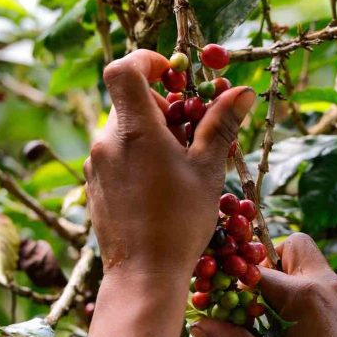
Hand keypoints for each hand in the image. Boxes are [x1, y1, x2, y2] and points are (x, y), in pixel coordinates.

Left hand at [79, 50, 255, 336]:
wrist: (142, 275)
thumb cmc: (180, 222)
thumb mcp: (208, 171)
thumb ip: (221, 126)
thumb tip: (242, 91)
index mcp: (134, 130)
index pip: (123, 69)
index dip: (146, 61)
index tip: (172, 74)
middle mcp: (106, 141)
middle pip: (129, 102)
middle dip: (162, 108)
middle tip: (191, 134)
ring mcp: (96, 164)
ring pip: (123, 131)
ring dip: (151, 135)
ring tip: (180, 165)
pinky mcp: (94, 185)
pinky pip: (115, 156)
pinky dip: (138, 157)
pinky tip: (160, 187)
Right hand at [190, 233, 336, 336]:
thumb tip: (198, 326)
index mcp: (304, 292)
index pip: (256, 271)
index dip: (233, 282)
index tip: (221, 298)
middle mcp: (327, 283)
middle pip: (294, 245)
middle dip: (270, 262)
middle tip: (257, 296)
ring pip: (311, 266)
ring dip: (290, 281)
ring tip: (276, 318)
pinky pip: (325, 287)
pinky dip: (308, 297)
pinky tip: (301, 332)